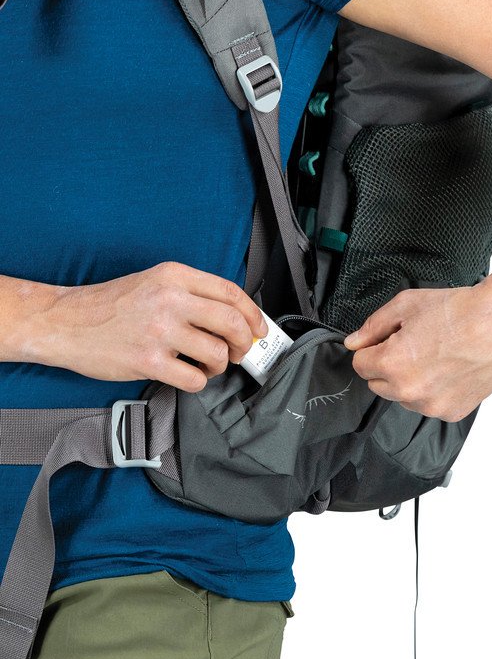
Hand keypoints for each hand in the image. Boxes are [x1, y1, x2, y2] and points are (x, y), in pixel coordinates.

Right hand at [41, 262, 266, 392]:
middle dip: (244, 343)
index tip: (259, 328)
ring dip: (220, 365)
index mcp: (174, 276)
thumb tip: (231, 314)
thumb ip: (190, 293)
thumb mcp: (153, 282)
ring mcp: (160, 331)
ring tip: (207, 365)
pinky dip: (199, 382)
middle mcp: (170, 300)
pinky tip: (189, 376)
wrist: (66, 323)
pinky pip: (194, 379)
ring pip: (217, 353)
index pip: (230, 292)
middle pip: (232, 323)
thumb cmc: (109, 306)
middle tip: (240, 352)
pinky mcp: (148, 360)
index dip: (252, 314)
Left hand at [344, 279, 491, 421]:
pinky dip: (433, 391)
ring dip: (409, 382)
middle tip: (412, 344)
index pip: (359, 365)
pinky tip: (448, 369)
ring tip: (434, 356)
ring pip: (403, 397)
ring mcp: (432, 406)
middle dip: (387, 366)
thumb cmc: (457, 310)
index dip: (370, 349)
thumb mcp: (405, 306)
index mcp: (392, 364)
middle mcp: (409, 391)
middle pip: (378, 384)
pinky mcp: (453, 412)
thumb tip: (353, 343)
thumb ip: (372, 327)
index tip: (385, 340)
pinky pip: (429, 405)